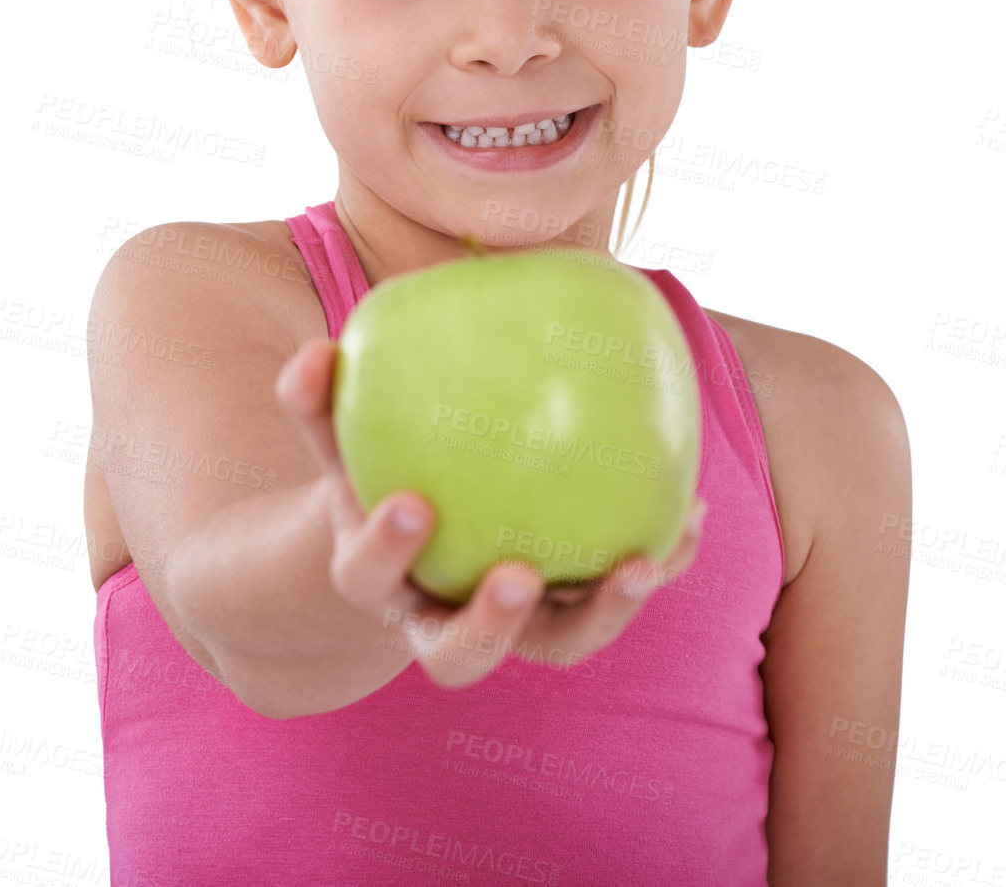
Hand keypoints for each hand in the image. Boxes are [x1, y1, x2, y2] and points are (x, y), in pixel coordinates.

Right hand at [274, 336, 706, 690]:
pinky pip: (611, 597)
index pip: (368, 577)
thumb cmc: (376, 473)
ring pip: (553, 646)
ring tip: (643, 562)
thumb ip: (320, 402)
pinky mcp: (566, 611)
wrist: (416, 537)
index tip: (413, 504)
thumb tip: (316, 350)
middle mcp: (439, 618)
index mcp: (377, 578)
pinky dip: (655, 563)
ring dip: (602, 614)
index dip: (386, 550)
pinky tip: (690, 514)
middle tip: (521, 576)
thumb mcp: (340, 442)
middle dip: (490, 625)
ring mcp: (510, 625)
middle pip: (458, 656)